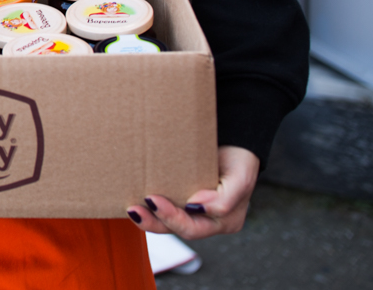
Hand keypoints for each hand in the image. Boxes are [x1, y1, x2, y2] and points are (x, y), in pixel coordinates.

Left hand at [127, 145, 258, 239]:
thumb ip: (224, 199)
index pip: (192, 229)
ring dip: (149, 217)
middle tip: (135, 208)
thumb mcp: (240, 179)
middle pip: (176, 229)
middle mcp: (208, 220)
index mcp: (224, 221)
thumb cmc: (240, 160)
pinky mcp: (184, 198)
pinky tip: (136, 199)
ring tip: (132, 208)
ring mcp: (195, 211)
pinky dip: (152, 206)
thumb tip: (195, 207)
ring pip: (168, 222)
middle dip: (153, 221)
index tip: (153, 200)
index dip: (171, 218)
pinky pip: (167, 206)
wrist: (236, 142)